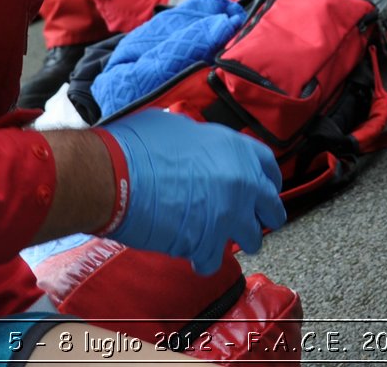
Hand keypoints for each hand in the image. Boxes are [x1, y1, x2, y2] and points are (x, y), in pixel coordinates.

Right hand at [100, 109, 284, 273]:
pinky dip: (203, 259)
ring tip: (215, 236)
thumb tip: (197, 147)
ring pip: (253, 240)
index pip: (269, 168)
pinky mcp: (207, 244)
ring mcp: (228, 216)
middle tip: (245, 219)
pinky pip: (215, 260)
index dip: (268, 180)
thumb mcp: (176, 127)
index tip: (263, 189)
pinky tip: (191, 252)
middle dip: (261, 216)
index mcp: (235, 149)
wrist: (114, 176)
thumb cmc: (137, 146)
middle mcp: (241, 182)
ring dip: (234, 239)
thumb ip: (200, 141)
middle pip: (272, 209)